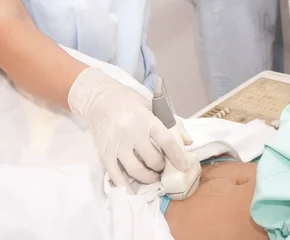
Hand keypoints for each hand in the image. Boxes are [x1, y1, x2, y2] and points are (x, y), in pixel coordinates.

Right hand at [68, 68, 189, 185]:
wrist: (101, 98)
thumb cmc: (130, 102)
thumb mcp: (154, 106)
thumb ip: (173, 123)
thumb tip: (188, 142)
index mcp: (146, 118)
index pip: (166, 141)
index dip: (177, 156)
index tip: (184, 166)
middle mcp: (131, 131)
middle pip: (152, 159)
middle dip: (160, 167)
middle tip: (162, 168)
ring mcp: (117, 144)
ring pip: (136, 170)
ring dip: (148, 178)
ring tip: (153, 176)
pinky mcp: (105, 153)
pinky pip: (116, 175)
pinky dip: (125, 186)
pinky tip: (133, 190)